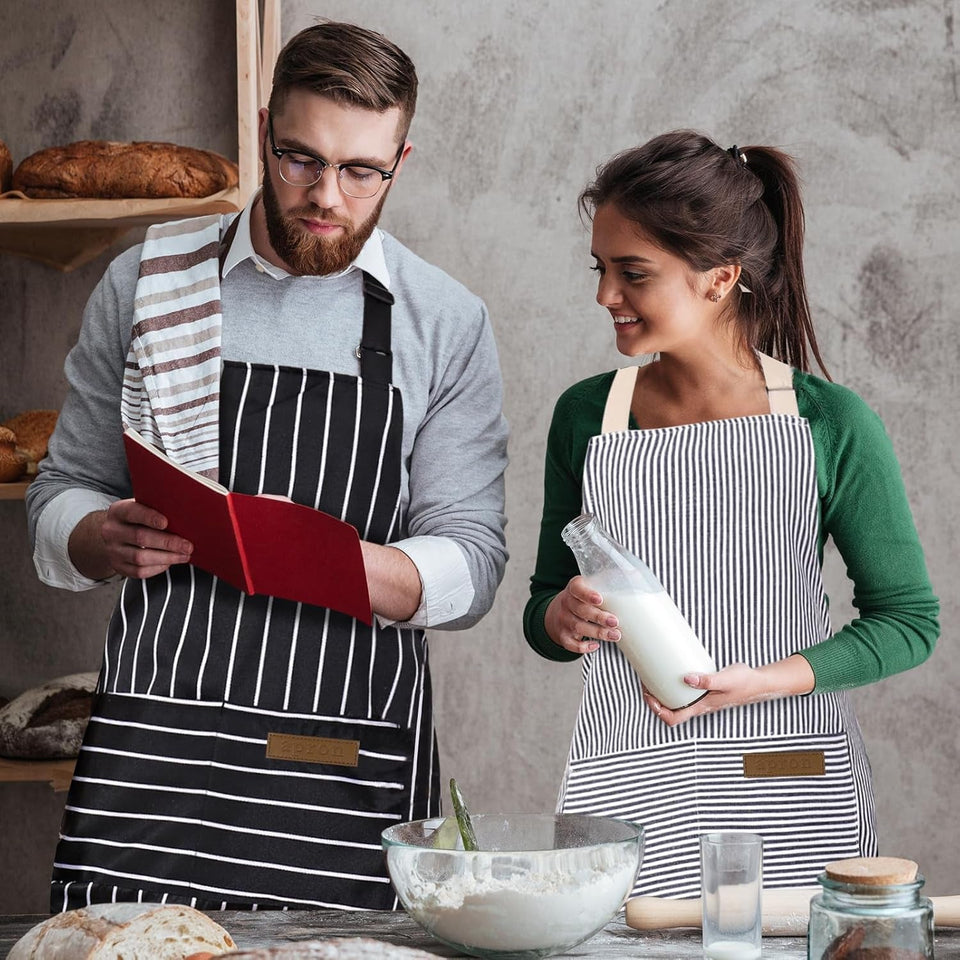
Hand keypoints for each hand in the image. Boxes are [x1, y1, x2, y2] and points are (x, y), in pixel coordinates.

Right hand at [96, 499, 192, 578]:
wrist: (115, 535)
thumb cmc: (137, 519)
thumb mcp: (142, 507)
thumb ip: (157, 508)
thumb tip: (184, 514)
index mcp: (118, 511)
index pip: (132, 512)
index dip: (150, 517)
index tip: (166, 522)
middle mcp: (112, 531)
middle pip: (140, 537)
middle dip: (168, 542)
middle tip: (187, 545)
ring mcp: (113, 551)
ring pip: (140, 557)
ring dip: (167, 557)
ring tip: (184, 555)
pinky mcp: (118, 566)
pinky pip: (139, 571)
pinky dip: (158, 568)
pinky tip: (170, 562)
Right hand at [544, 575, 620, 654]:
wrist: (557, 612)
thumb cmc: (582, 598)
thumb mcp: (591, 584)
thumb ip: (610, 579)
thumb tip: (635, 575)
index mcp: (574, 588)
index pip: (577, 589)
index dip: (587, 594)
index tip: (600, 599)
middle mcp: (566, 603)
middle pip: (580, 610)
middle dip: (599, 617)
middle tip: (615, 621)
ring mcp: (564, 620)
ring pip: (578, 627)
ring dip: (597, 633)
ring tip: (615, 635)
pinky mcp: (563, 636)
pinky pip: (570, 644)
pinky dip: (582, 647)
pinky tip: (596, 646)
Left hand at [643, 655, 815, 725]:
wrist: (759, 683)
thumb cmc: (744, 683)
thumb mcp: (725, 679)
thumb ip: (707, 680)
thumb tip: (686, 679)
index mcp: (700, 708)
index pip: (672, 718)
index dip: (656, 709)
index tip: (648, 694)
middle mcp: (698, 706)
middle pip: (669, 710)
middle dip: (654, 699)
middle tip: (645, 682)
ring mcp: (701, 699)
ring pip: (675, 701)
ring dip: (662, 692)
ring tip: (653, 676)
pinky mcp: (704, 690)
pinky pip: (683, 692)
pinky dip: (673, 685)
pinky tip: (672, 671)